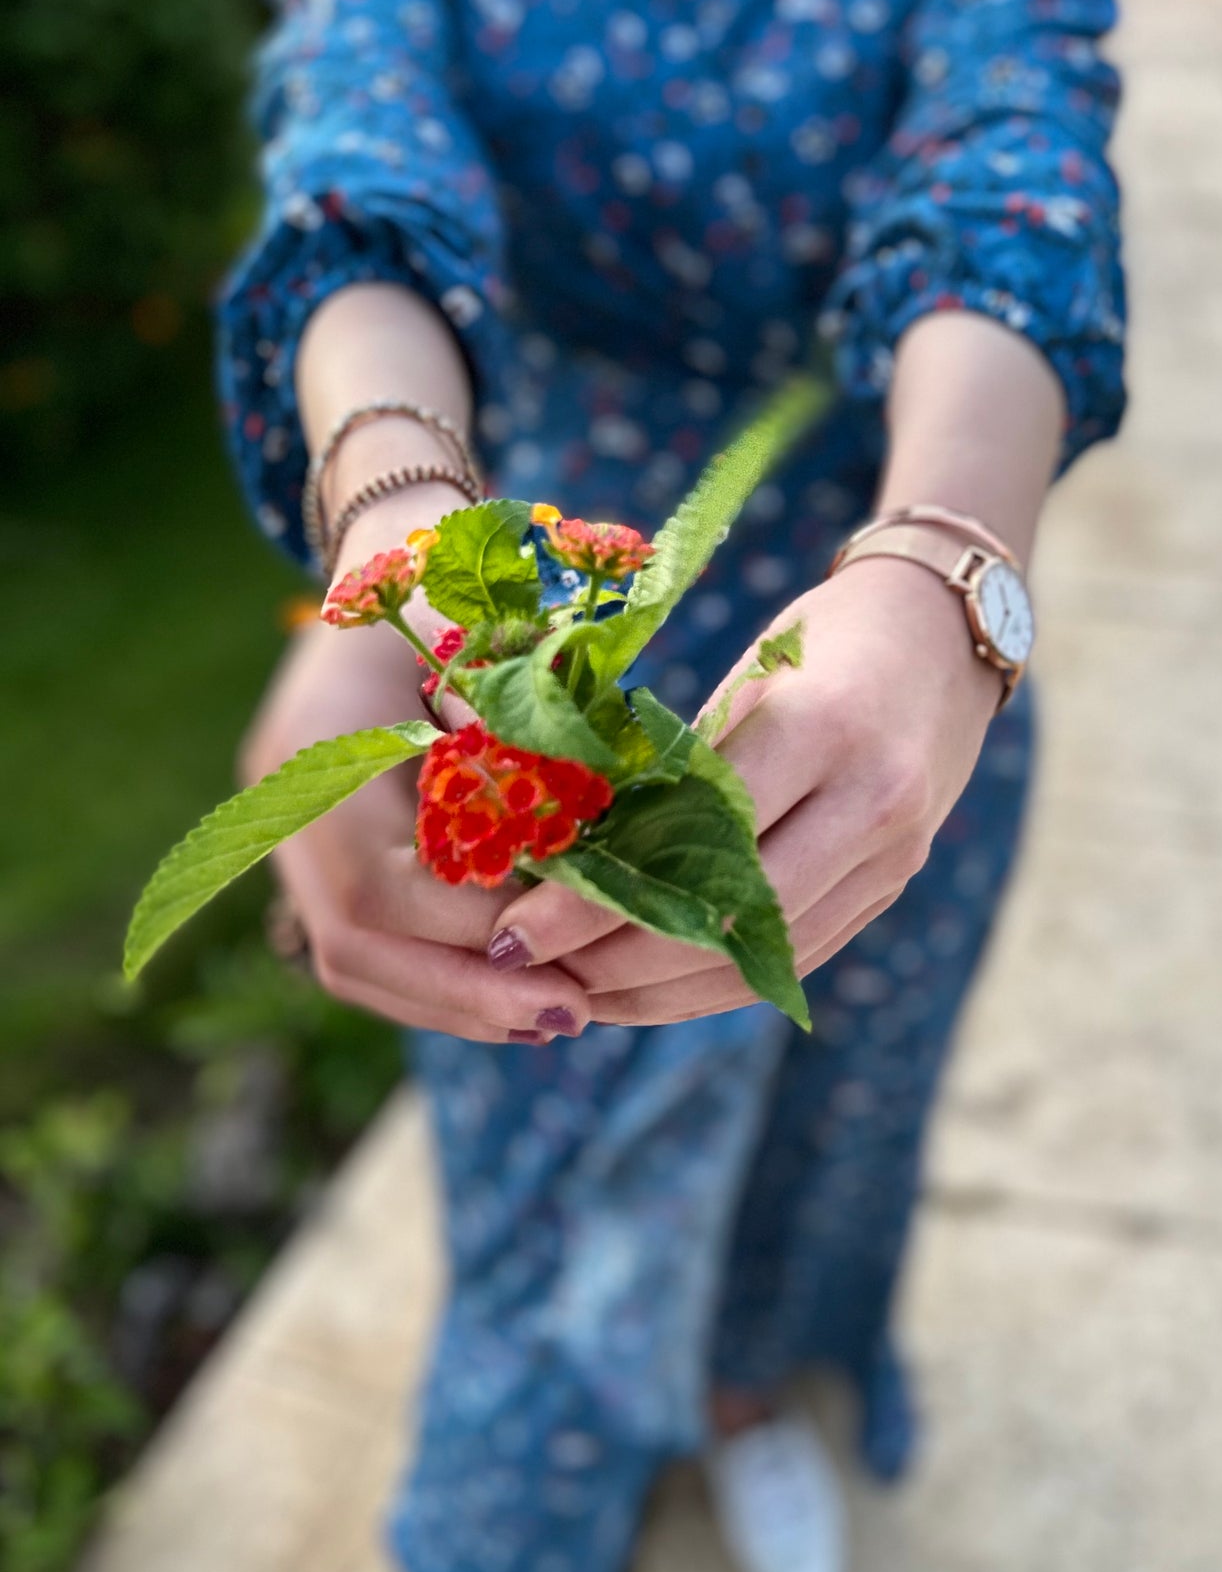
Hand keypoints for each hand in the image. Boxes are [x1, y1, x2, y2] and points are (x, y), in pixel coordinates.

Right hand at [242, 490, 592, 1044]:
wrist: (392, 554)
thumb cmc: (464, 589)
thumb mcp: (502, 659)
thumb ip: (527, 757)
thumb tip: (587, 876)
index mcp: (320, 745)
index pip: (385, 887)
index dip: (478, 938)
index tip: (568, 961)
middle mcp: (285, 798)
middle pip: (356, 946)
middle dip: (469, 996)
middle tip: (571, 1018)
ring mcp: (283, 828)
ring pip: (352, 961)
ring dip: (454, 1002)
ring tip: (547, 1018)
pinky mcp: (307, 851)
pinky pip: (359, 946)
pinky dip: (434, 980)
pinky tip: (508, 992)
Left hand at [486, 555, 1002, 1022]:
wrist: (948, 632)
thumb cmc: (821, 635)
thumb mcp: (746, 676)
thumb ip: (677, 766)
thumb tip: (562, 850)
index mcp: (822, 725)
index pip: (689, 841)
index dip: (594, 901)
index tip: (515, 929)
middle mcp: (870, 801)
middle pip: (726, 921)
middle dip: (614, 962)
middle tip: (528, 970)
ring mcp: (893, 855)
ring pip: (760, 960)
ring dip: (658, 991)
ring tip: (573, 992)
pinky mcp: (894, 887)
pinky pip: (794, 959)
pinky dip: (714, 985)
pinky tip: (646, 991)